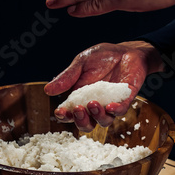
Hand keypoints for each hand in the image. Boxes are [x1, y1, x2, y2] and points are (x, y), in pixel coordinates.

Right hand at [44, 41, 162, 131]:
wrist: (126, 51)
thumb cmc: (103, 57)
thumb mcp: (82, 63)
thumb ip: (68, 77)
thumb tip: (48, 90)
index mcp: (81, 97)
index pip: (71, 113)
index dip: (65, 116)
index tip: (60, 112)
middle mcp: (96, 105)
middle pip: (87, 124)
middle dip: (81, 120)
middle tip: (78, 109)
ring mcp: (111, 104)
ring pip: (104, 121)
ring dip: (97, 116)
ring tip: (93, 103)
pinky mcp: (126, 100)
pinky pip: (121, 111)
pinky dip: (115, 110)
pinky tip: (110, 106)